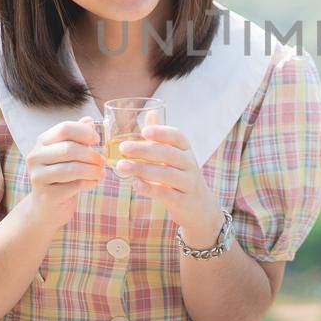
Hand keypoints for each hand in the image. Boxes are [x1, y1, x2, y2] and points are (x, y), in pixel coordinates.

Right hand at [26, 116, 104, 229]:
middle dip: (91, 155)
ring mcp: (38, 177)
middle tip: (102, 161)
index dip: (85, 132)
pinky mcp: (46, 195)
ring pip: (72, 169)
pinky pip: (74, 186)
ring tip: (101, 173)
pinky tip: (93, 183)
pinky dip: (90, 183)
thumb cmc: (61, 177)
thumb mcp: (68, 154)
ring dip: (93, 170)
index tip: (97, 140)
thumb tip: (89, 120)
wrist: (47, 207)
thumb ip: (77, 136)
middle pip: (69, 149)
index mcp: (42, 142)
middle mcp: (35, 157)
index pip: (64, 129)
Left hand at [115, 124, 223, 244]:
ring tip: (122, 166)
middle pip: (169, 154)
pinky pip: (166, 194)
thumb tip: (150, 111)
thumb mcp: (175, 156)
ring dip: (143, 169)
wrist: (199, 208)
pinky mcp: (183, 202)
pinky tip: (135, 184)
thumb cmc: (181, 176)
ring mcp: (188, 184)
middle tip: (123, 147)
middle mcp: (190, 165)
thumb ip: (161, 137)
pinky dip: (150, 188)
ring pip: (167, 174)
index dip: (162, 132)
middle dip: (145, 150)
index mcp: (187, 151)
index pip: (178, 137)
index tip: (144, 130)